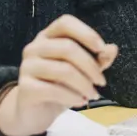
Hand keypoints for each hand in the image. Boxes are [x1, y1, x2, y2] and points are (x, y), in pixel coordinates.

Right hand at [0, 15, 118, 135]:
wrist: (35, 112)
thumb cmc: (60, 86)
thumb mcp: (83, 71)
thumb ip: (98, 59)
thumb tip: (112, 49)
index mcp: (48, 37)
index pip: (65, 23)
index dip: (86, 33)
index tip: (102, 50)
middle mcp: (34, 47)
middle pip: (68, 48)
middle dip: (91, 66)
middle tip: (101, 82)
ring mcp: (27, 66)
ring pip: (63, 70)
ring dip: (84, 85)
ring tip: (93, 95)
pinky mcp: (24, 87)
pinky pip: (53, 90)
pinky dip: (72, 97)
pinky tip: (81, 102)